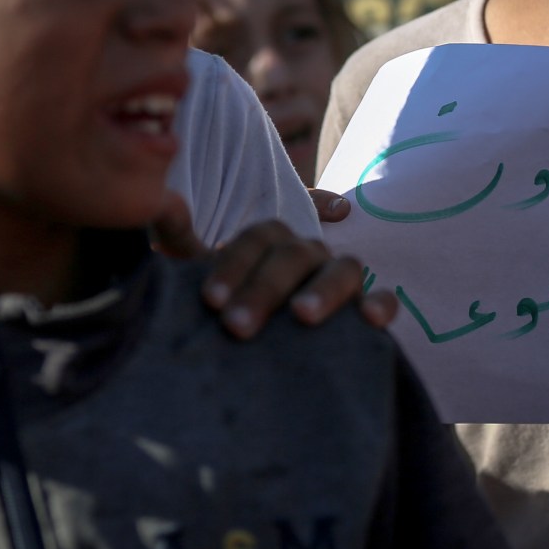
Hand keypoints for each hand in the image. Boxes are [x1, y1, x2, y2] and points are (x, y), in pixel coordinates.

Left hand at [150, 194, 395, 338]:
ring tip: (301, 316)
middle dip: (265, 288)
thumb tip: (163, 203)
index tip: (212, 301)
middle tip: (238, 327)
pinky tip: (372, 320)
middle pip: (295, 255)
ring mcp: (338, 278)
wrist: (248, 345)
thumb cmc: (226, 305)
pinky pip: (384, 300)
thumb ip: (180, 241)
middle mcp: (308, 254)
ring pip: (343, 269)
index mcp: (271, 242)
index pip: (259, 238)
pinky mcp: (364, 311)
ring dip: (323, 289)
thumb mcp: (196, 276)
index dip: (235, 264)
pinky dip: (382, 303)